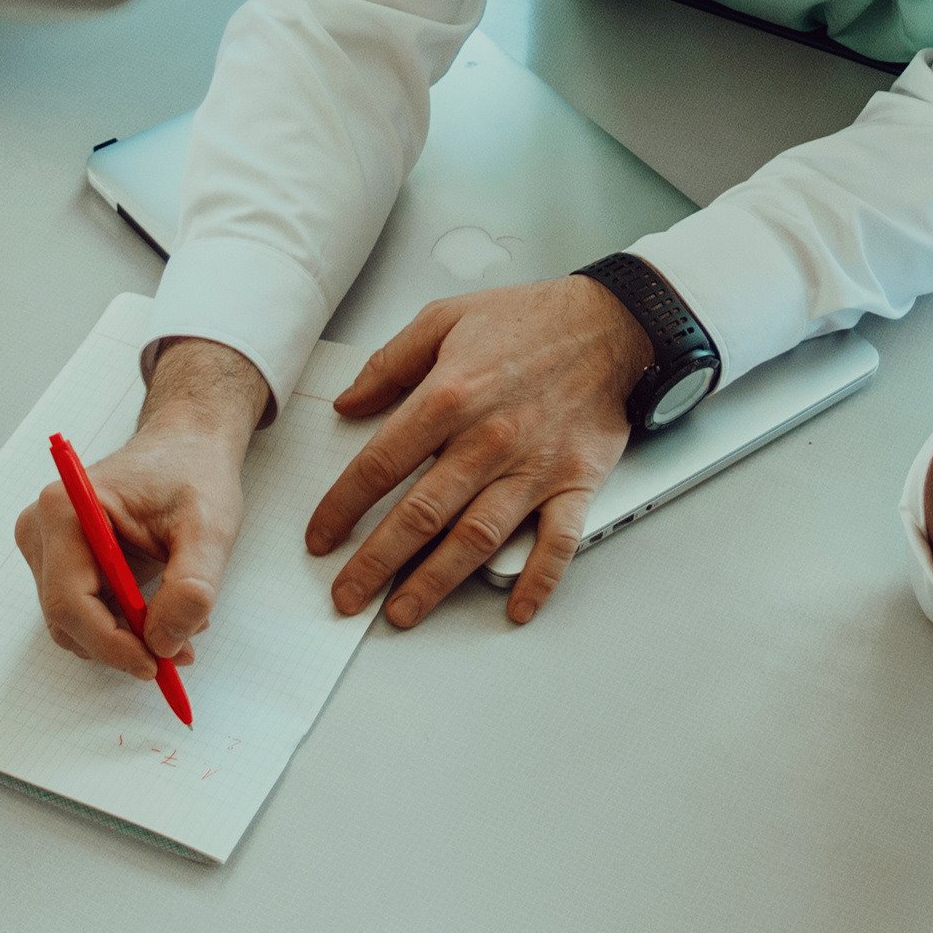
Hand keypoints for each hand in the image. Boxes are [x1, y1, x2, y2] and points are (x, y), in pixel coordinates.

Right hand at [13, 342, 261, 676]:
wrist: (185, 447)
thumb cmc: (193, 474)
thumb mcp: (210, 528)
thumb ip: (191, 588)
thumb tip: (164, 643)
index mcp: (66, 509)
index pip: (70, 601)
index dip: (110, 643)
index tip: (155, 664)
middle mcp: (41, 527)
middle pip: (66, 618)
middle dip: (122, 644)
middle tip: (179, 652)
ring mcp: (44, 545)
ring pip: (72, 622)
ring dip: (123, 637)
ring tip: (178, 622)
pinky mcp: (57, 560)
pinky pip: (80, 611)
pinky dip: (119, 624)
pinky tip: (158, 611)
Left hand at [305, 277, 646, 628]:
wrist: (611, 322)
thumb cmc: (530, 320)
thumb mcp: (444, 319)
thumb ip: (389, 364)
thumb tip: (347, 403)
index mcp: (449, 396)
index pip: (379, 465)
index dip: (342, 508)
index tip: (321, 538)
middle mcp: (488, 438)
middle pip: (420, 514)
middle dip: (376, 562)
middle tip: (347, 595)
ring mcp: (533, 467)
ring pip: (476, 538)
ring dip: (435, 581)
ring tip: (402, 612)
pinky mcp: (575, 482)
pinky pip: (557, 542)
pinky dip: (538, 579)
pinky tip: (516, 609)